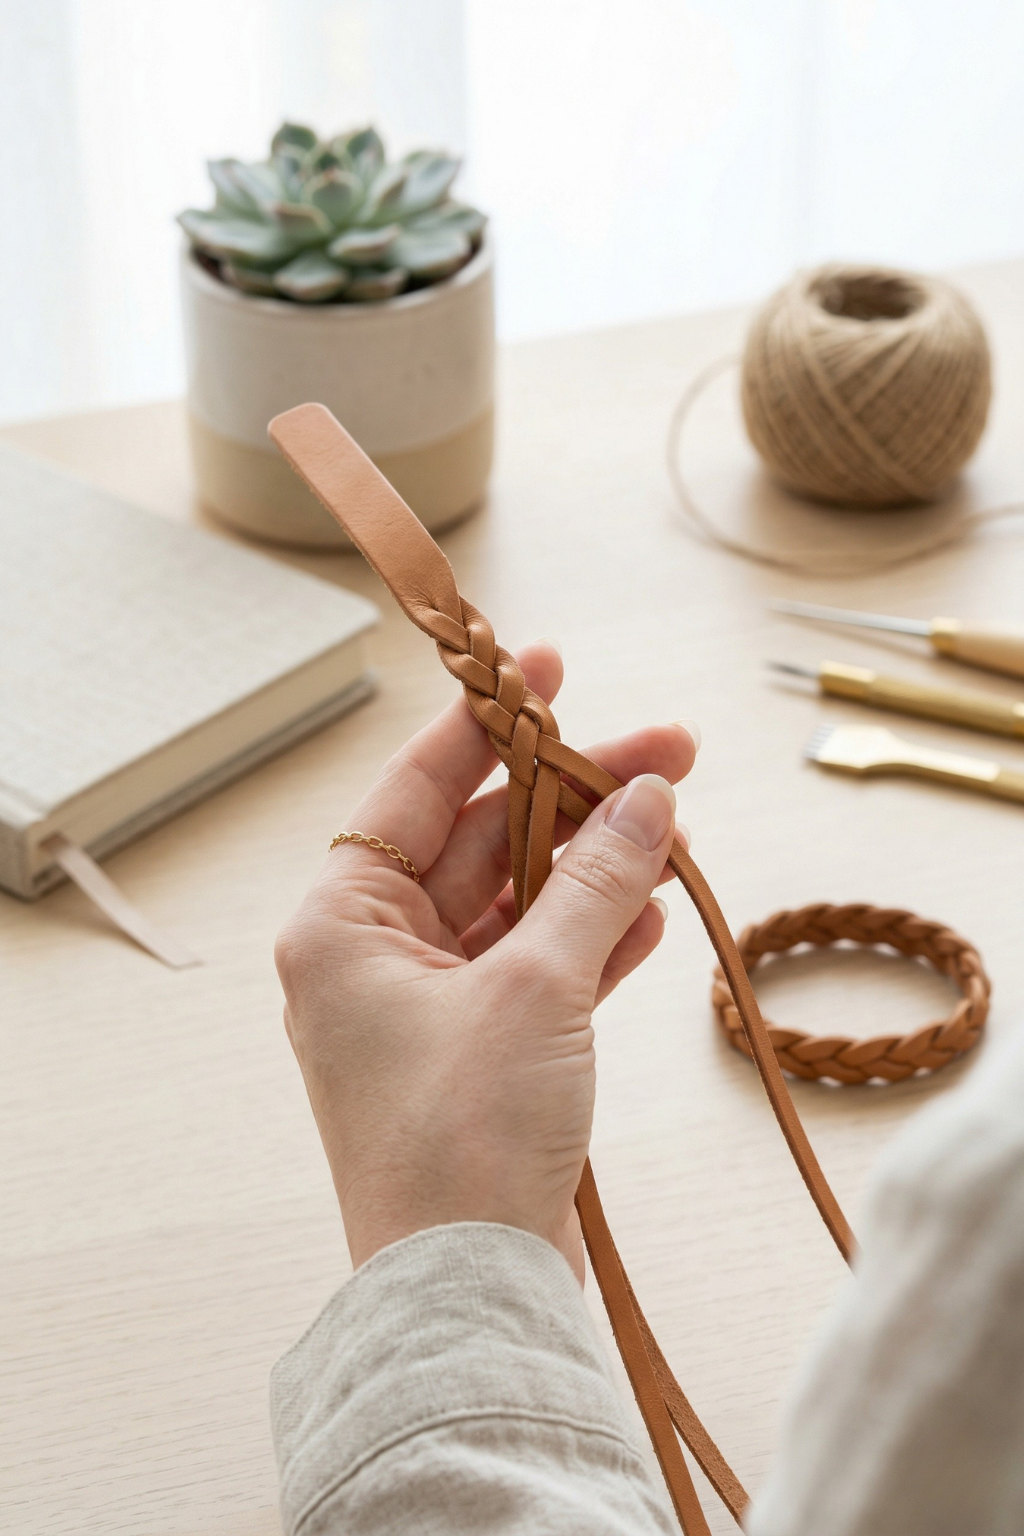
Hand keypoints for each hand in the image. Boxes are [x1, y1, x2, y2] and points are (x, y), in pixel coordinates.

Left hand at [275, 642, 696, 1280]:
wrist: (472, 1296)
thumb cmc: (463, 1139)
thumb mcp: (536, 989)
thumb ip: (594, 884)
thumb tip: (646, 798)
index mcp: (343, 922)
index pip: (416, 788)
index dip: (486, 721)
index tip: (546, 665)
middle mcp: (374, 955)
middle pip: (482, 841)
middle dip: (574, 800)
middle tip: (668, 753)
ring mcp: (428, 1006)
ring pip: (520, 903)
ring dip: (597, 868)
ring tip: (676, 828)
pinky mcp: (480, 1053)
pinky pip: (540, 967)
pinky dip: (595, 938)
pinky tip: (654, 911)